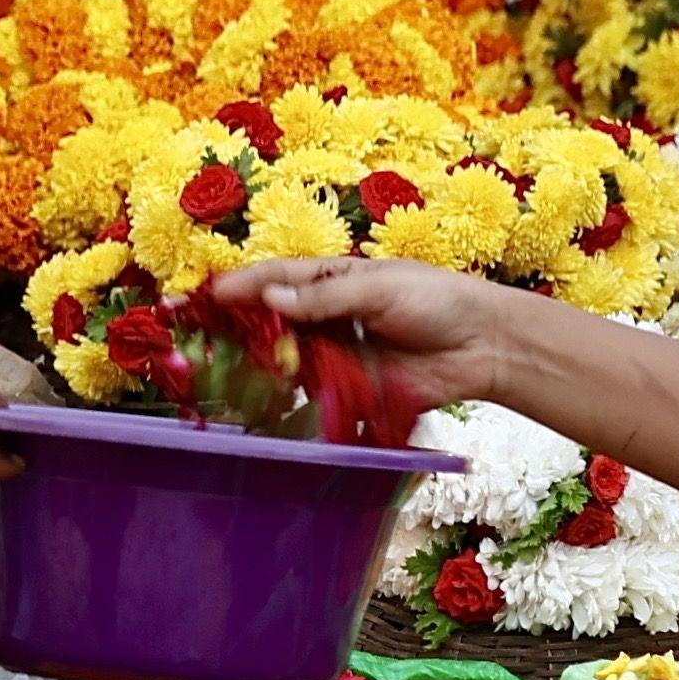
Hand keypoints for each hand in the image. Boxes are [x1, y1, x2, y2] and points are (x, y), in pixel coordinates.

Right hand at [214, 257, 557, 418]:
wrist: (482, 345)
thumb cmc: (436, 300)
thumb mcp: (378, 288)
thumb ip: (324, 297)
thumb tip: (270, 298)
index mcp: (330, 278)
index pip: (272, 280)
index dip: (235, 289)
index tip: (199, 299)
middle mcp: (325, 315)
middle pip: (268, 322)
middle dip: (233, 331)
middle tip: (196, 343)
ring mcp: (335, 353)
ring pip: (283, 359)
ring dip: (256, 367)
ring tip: (226, 374)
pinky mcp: (350, 388)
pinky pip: (311, 392)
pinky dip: (288, 396)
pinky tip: (266, 401)